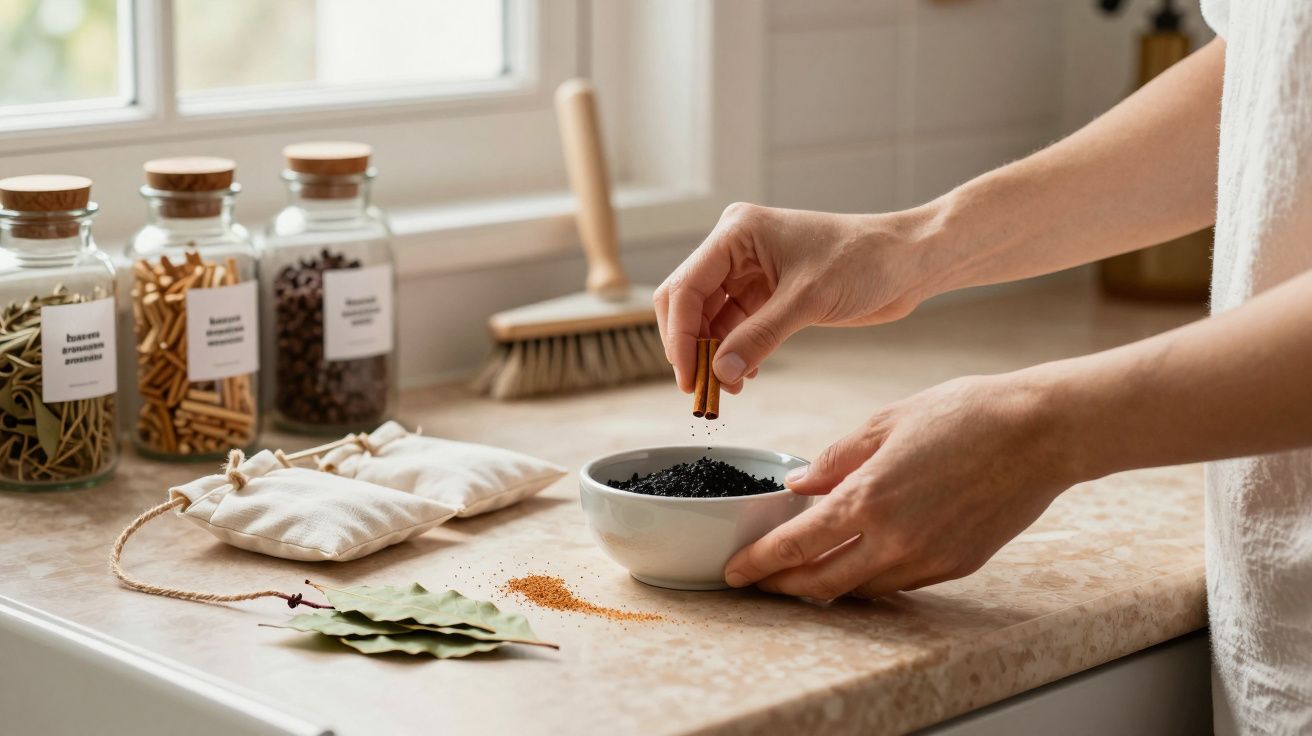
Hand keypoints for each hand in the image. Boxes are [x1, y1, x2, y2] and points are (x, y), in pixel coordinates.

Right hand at [653, 203, 938, 393]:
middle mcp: (736, 248)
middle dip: (691, 346)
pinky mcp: (768, 293)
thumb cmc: (864, 260)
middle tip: (700, 390)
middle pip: (689, 302)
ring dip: (713, 355)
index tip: (688, 376)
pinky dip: (735, 352)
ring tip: (726, 390)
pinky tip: (745, 376)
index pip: (687, 286)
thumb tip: (719, 372)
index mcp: (737, 233)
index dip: (680, 335)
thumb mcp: (808, 300)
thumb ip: (759, 337)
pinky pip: (735, 326)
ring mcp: (751, 271)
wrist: (908, 262)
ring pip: (710, 319)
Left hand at [723, 371, 1080, 599]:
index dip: (759, 563)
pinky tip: (856, 564)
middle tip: (759, 581)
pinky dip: (868, 579)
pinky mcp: (956, 566)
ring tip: (801, 574)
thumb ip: (836, 460)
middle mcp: (894, 541)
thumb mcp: (887, 422)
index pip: (795, 546)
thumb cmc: (966, 415)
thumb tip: (798, 487)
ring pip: (859, 589)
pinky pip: (897, 584)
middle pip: (820, 582)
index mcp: (868, 500)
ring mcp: (927, 559)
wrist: (1041, 432)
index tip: (735, 573)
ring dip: (824, 586)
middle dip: (783, 586)